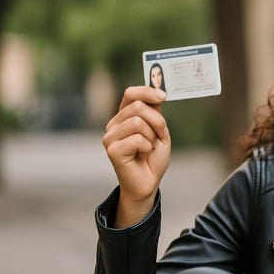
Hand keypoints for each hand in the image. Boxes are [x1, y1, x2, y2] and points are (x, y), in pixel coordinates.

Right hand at [102, 86, 170, 226]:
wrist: (149, 182)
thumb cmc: (152, 157)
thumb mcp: (159, 131)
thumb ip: (155, 113)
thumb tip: (158, 93)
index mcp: (124, 117)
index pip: (131, 94)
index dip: (147, 91)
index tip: (163, 97)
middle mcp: (114, 124)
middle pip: (138, 107)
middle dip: (156, 122)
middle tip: (156, 138)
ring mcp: (110, 137)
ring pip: (138, 122)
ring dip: (151, 137)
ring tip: (147, 149)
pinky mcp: (112, 150)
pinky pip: (137, 139)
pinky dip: (146, 148)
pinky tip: (141, 156)